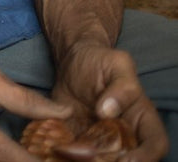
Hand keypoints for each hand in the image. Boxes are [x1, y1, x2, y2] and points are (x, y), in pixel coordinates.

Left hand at [53, 41, 167, 161]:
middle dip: (113, 161)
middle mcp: (124, 133)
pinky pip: (76, 152)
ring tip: (72, 152)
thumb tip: (108, 111)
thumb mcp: (116, 64)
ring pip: (101, 158)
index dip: (146, 156)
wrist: (72, 62)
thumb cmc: (100, 61)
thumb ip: (120, 87)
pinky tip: (58, 147)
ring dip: (88, 159)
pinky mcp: (78, 138)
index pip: (155, 144)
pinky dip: (68, 154)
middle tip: (92, 157)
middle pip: (128, 158)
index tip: (126, 159)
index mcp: (141, 117)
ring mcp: (101, 138)